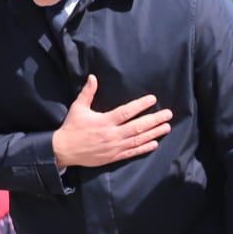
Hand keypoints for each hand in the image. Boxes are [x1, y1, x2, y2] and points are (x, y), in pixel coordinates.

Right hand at [51, 74, 174, 169]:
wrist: (64, 151)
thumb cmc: (72, 127)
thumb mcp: (78, 108)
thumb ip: (88, 93)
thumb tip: (93, 77)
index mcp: (104, 121)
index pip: (126, 112)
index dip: (140, 105)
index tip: (152, 99)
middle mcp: (112, 135)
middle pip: (137, 127)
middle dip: (154, 120)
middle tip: (168, 114)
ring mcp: (114, 147)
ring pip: (138, 140)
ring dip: (154, 133)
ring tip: (166, 127)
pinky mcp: (114, 157)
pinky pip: (132, 152)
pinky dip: (144, 148)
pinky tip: (155, 144)